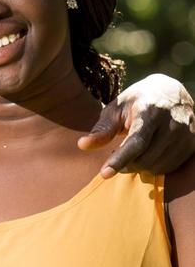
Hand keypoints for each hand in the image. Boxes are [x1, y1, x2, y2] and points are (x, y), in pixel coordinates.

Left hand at [78, 74, 194, 176]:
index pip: (136, 141)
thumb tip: (82, 145)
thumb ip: (102, 129)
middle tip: (115, 154)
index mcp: (151, 110)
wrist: (172, 92)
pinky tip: (148, 153)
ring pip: (156, 166)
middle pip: (144, 158)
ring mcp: (185, 135)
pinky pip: (168, 168)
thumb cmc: (137, 102)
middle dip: (125, 163)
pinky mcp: (192, 145)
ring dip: (139, 166)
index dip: (120, 159)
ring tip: (134, 151)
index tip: (104, 174)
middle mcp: (172, 123)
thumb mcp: (117, 109)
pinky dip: (153, 166)